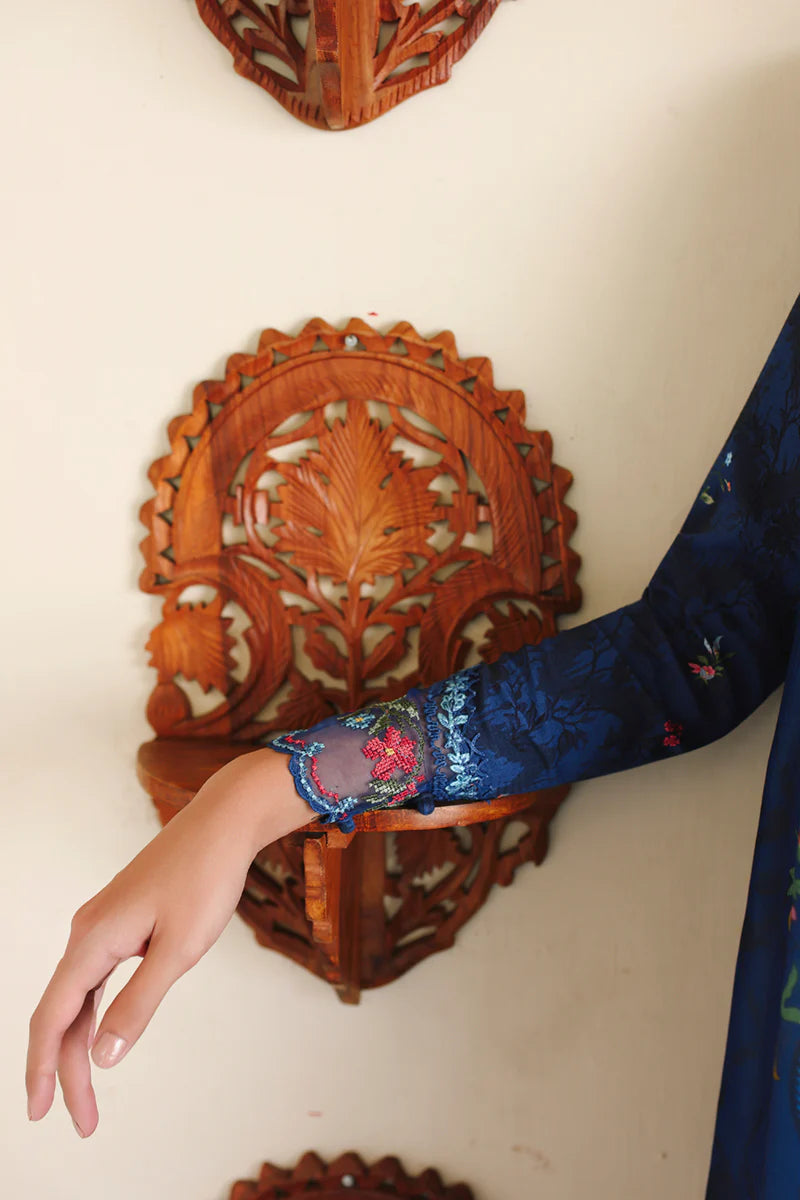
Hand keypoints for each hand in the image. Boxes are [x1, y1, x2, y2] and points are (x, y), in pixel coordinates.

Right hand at [26, 748, 308, 1137]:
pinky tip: (103, 1036)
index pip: (54, 1017)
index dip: (44, 1069)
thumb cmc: (206, 878)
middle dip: (67, 1070)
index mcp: (94, 939)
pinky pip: (96, 976)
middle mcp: (88, 931)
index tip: (42, 1114)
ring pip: (79, 996)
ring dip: (81, 1045)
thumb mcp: (181, 948)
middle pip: (63, 1012)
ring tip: (89, 1096)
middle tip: (84, 1124)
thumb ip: (140, 1001)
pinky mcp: (121, 919)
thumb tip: (105, 1056)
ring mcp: (103, 923)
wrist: (222, 823)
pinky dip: (95, 1013)